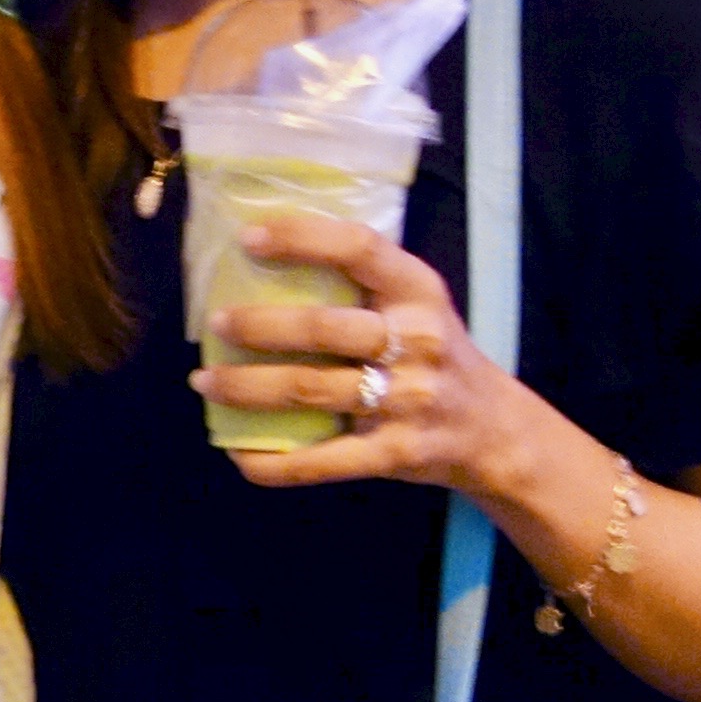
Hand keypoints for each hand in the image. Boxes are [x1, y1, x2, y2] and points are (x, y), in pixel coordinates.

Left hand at [199, 208, 570, 498]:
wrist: (494, 432)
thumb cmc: (436, 355)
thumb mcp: (420, 305)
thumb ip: (366, 283)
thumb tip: (267, 253)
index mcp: (420, 292)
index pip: (359, 249)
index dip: (301, 239)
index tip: (247, 239)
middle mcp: (416, 341)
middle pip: (323, 328)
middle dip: (260, 326)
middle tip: (214, 324)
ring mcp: (407, 401)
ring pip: (310, 391)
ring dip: (247, 389)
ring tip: (205, 382)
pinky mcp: (395, 453)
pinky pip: (322, 460)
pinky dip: (274, 462)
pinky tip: (237, 453)